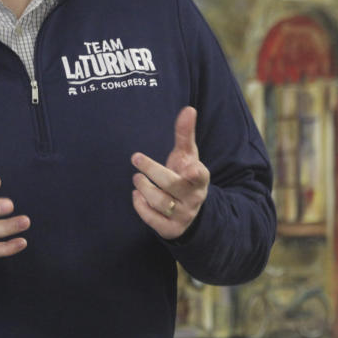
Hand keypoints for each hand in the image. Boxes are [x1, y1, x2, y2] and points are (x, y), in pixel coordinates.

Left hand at [131, 106, 209, 239]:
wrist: (189, 210)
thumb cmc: (185, 175)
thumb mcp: (187, 156)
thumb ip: (185, 134)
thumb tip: (189, 108)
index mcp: (200, 179)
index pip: (200, 176)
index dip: (196, 174)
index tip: (191, 169)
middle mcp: (193, 198)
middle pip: (172, 185)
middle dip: (152, 170)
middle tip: (136, 158)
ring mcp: (183, 215)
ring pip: (160, 202)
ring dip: (144, 188)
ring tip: (137, 178)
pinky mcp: (170, 229)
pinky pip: (152, 220)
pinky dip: (141, 206)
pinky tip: (136, 195)